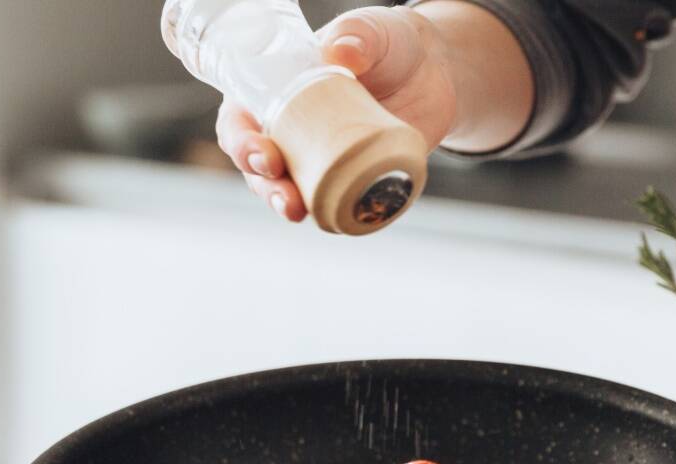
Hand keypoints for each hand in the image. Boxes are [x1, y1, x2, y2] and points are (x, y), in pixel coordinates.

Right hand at [216, 5, 456, 221]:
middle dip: (264, 186)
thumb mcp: (373, 30)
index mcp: (276, 93)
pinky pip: (336, 204)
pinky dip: (335, 215)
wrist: (435, 73)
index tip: (261, 152)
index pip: (240, 121)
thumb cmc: (390, 44)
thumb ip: (358, 34)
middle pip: (260, 168)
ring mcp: (320, 159)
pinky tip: (339, 221)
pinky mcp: (352, 179)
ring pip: (292, 191)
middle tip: (284, 193)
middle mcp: (290, 131)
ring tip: (299, 212)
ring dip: (288, 206)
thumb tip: (342, 52)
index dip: (240, 141)